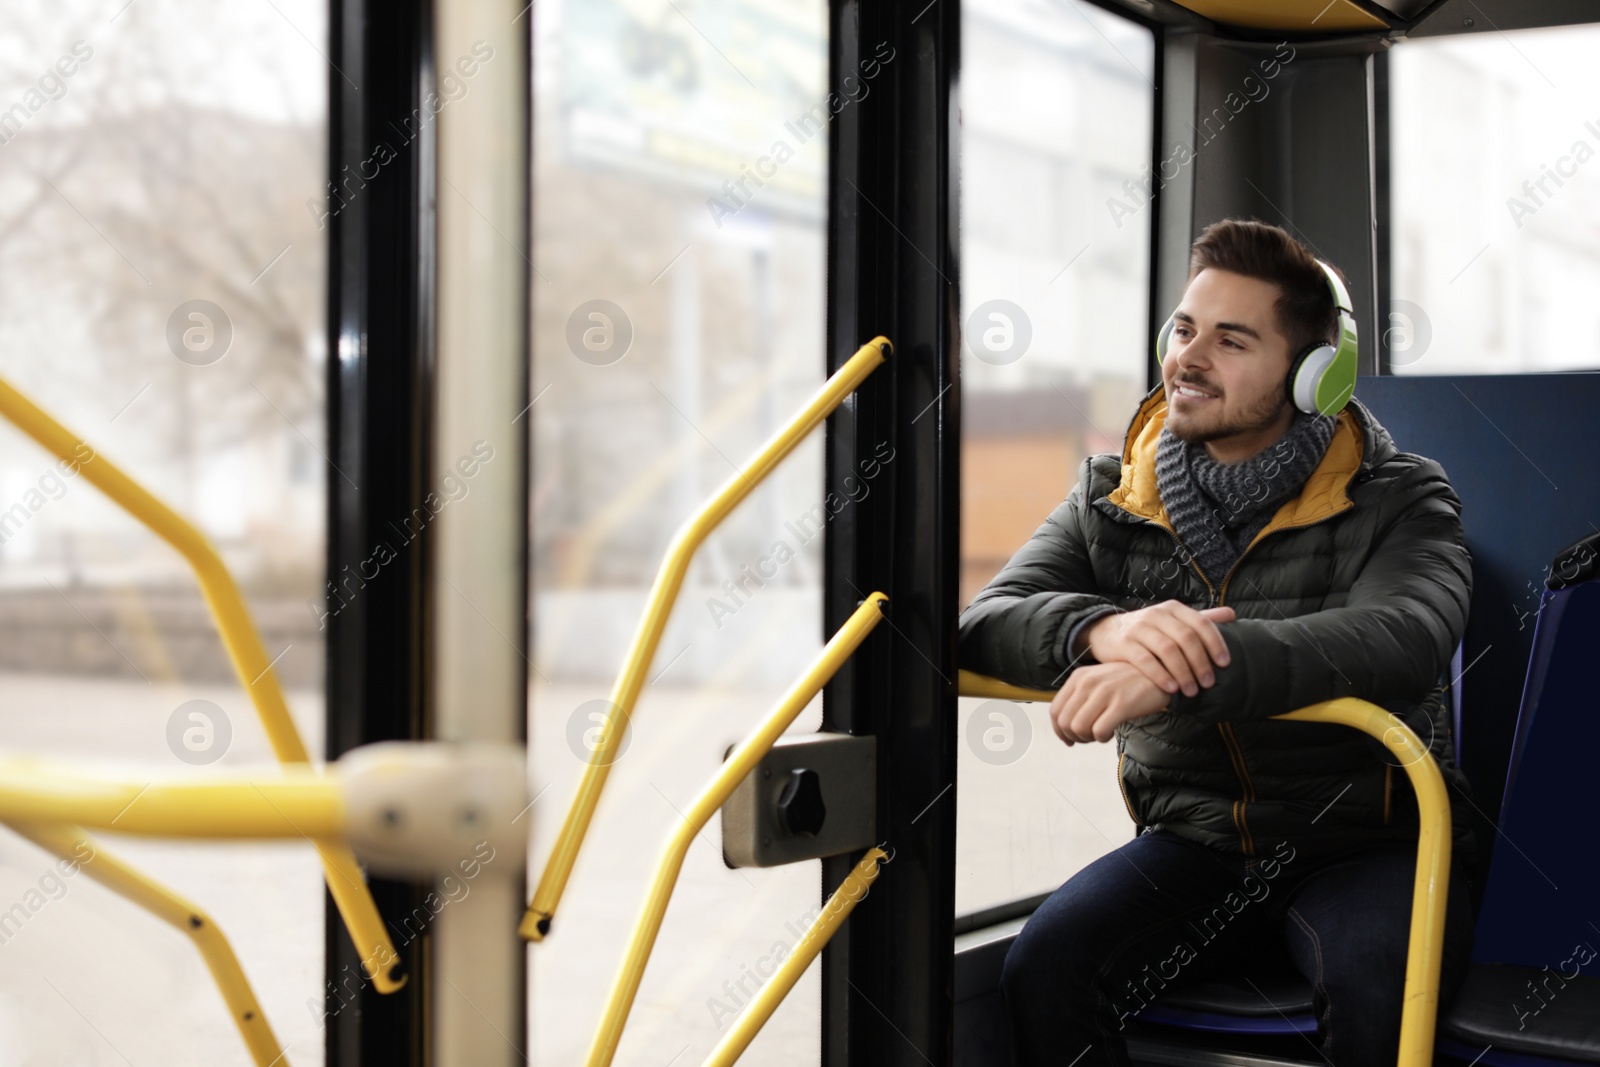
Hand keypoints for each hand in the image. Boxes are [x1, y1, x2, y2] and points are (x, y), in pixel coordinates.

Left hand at [1050, 662, 1168, 745]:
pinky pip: (1099, 731)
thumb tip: (1064, 726)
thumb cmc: (1127, 681)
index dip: (1059, 731)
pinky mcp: (1121, 704)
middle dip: (1073, 737)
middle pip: (1065, 723)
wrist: (1160, 672)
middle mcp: (1088, 683)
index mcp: (1079, 677)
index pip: (1055, 711)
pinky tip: (1110, 733)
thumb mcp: (1098, 680)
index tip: (1069, 740)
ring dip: (1087, 738)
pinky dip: (1102, 738)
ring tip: (1100, 734)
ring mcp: (1104, 693)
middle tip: (1088, 738)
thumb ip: (1080, 697)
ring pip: (1079, 728)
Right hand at [1081, 601, 1234, 697]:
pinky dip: (1161, 676)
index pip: (1200, 623)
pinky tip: (1171, 689)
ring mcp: (1138, 628)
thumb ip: (1200, 620)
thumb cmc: (1148, 631)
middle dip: (1201, 663)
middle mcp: (1156, 615)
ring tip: (1192, 691)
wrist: (1105, 632)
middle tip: (1209, 683)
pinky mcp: (1123, 644)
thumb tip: (1231, 614)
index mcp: (1173, 609)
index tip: (1225, 664)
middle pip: (1186, 638)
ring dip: (1183, 673)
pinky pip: (1145, 661)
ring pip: (1167, 650)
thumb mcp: (1172, 621)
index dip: (1215, 643)